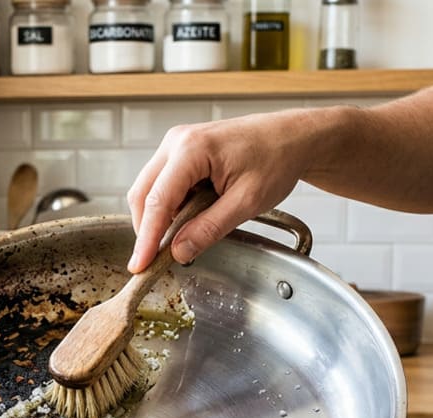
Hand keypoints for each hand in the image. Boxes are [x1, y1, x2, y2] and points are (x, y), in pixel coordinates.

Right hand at [125, 110, 323, 271]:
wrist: (293, 137)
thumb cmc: (276, 159)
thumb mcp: (246, 202)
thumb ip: (209, 228)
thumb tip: (178, 251)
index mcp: (191, 149)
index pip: (157, 201)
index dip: (146, 238)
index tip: (140, 265)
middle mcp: (177, 142)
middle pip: (143, 194)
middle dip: (147, 229)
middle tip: (154, 260)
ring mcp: (177, 144)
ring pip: (149, 189)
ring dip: (158, 218)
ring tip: (179, 239)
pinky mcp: (182, 151)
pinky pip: (163, 183)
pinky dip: (169, 206)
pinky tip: (188, 218)